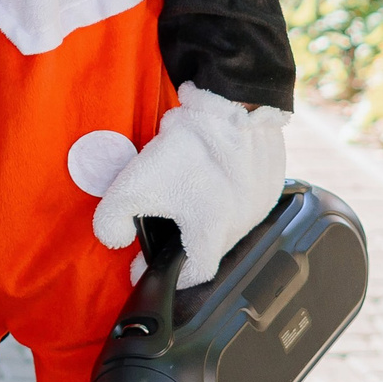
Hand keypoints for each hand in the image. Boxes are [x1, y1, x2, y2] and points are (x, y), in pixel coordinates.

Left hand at [92, 84, 290, 287]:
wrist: (230, 107)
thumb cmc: (188, 148)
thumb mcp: (135, 183)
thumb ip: (112, 218)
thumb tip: (114, 239)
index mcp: (215, 232)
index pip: (195, 273)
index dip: (170, 274)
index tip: (147, 267)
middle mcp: (245, 223)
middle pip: (210, 245)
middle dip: (183, 240)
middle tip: (160, 224)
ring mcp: (261, 203)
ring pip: (229, 221)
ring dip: (205, 215)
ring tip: (182, 195)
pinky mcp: (270, 182)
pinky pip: (244, 199)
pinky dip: (223, 196)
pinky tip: (205, 179)